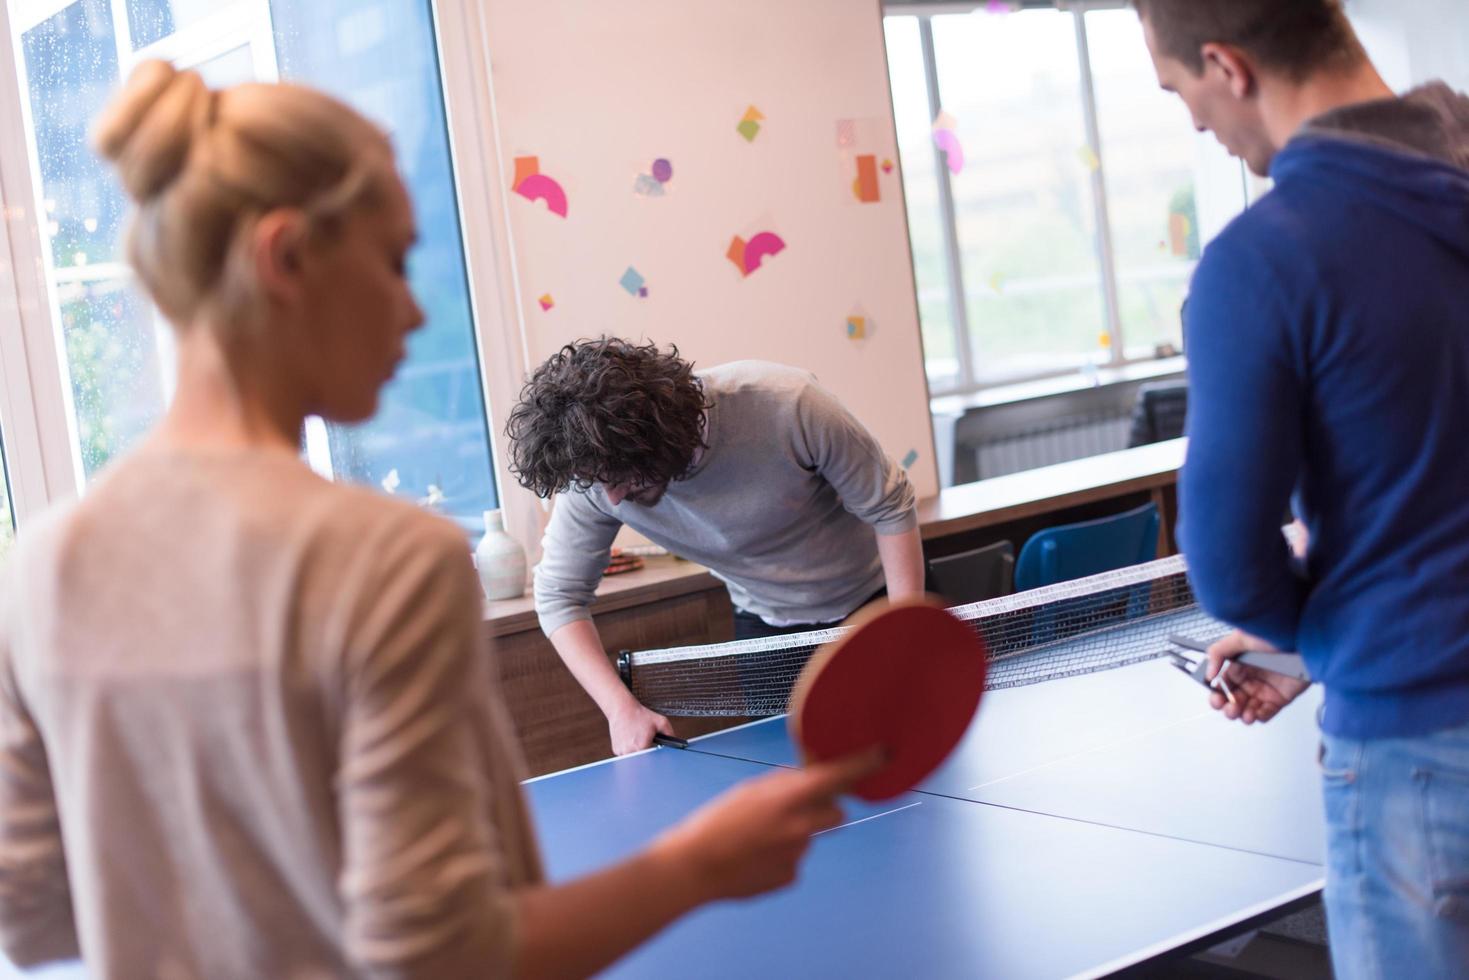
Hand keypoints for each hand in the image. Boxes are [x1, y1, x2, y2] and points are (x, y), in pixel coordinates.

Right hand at [608, 702, 673, 754]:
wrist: (622, 709)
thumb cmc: (639, 715)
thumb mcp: (661, 721)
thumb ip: (670, 734)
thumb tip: (676, 744)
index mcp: (642, 746)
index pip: (652, 760)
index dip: (656, 757)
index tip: (656, 752)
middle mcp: (630, 751)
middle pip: (643, 761)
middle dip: (647, 754)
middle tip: (647, 743)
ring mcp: (622, 752)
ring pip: (634, 759)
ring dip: (638, 753)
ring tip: (638, 740)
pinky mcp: (616, 750)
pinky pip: (626, 755)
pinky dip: (630, 750)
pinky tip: (631, 740)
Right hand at [650, 750, 882, 901]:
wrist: (694, 868)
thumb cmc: (715, 823)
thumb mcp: (748, 791)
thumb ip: (782, 783)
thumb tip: (805, 775)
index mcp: (788, 800)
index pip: (836, 778)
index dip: (863, 765)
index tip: (884, 754)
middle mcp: (800, 828)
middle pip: (835, 813)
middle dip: (822, 808)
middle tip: (792, 808)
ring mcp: (797, 856)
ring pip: (809, 837)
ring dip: (794, 833)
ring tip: (757, 837)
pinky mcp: (790, 878)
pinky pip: (794, 861)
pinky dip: (781, 856)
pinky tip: (754, 857)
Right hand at [1206, 630, 1308, 724]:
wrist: (1304, 641)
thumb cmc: (1276, 635)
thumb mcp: (1241, 638)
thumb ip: (1218, 652)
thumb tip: (1209, 672)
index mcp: (1238, 665)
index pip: (1222, 684)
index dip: (1217, 693)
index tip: (1216, 698)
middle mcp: (1251, 678)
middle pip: (1233, 699)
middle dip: (1228, 707)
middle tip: (1229, 708)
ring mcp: (1265, 689)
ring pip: (1248, 708)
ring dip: (1242, 715)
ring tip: (1243, 714)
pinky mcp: (1281, 698)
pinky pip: (1267, 712)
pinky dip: (1260, 716)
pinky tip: (1256, 714)